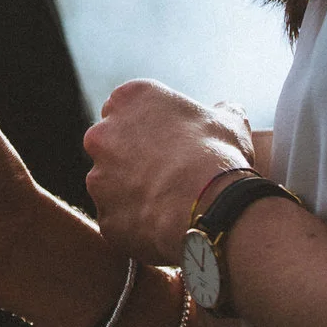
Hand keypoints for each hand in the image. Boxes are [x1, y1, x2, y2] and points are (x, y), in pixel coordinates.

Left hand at [81, 80, 254, 265]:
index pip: (124, 108)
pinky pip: (117, 220)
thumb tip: (228, 109)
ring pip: (108, 185)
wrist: (213, 206)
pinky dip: (134, 225)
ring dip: (130, 193)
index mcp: (127, 100)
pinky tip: (162, 227)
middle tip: (164, 175)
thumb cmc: (219, 156)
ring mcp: (98, 178)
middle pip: (109, 145)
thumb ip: (220, 111)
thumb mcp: (228, 121)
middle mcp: (102, 135)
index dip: (146, 127)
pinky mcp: (104, 217)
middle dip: (130, 159)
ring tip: (167, 204)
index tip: (166, 142)